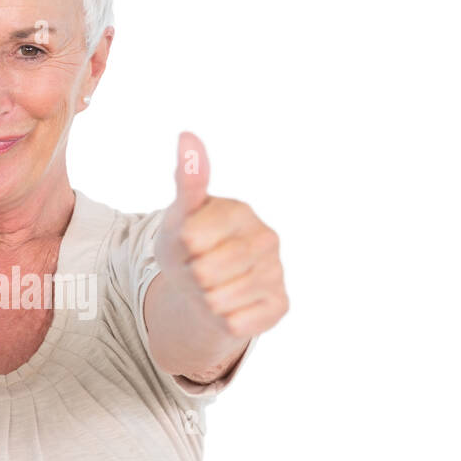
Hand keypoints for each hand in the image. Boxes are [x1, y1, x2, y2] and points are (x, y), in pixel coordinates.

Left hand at [153, 131, 288, 338]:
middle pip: (206, 272)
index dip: (180, 249)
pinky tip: (229, 307)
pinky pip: (236, 324)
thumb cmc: (190, 248)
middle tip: (197, 270)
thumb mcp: (180, 217)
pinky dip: (222, 321)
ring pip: (219, 301)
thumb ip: (187, 181)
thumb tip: (187, 136)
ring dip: (204, 301)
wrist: (203, 289)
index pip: (193, 238)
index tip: (187, 245)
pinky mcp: (280, 305)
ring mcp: (276, 273)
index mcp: (240, 212)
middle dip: (191, 277)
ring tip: (210, 288)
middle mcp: (267, 239)